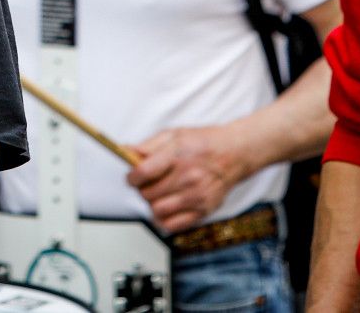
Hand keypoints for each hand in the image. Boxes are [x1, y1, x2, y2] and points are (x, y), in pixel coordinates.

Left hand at [126, 123, 252, 231]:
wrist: (234, 154)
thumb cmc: (202, 142)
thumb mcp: (173, 134)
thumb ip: (148, 146)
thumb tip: (125, 152)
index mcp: (177, 155)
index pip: (143, 173)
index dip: (132, 177)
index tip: (132, 177)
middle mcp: (187, 177)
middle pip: (148, 194)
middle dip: (142, 190)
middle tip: (146, 185)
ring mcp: (196, 196)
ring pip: (158, 211)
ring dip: (152, 205)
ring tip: (157, 195)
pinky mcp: (204, 210)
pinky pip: (174, 225)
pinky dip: (164, 220)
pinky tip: (167, 208)